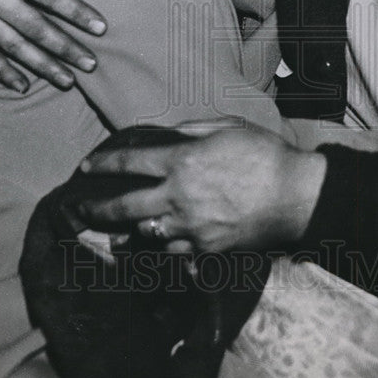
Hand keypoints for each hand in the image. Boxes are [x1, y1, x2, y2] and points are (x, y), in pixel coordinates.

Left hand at [78, 119, 327, 253]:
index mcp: (182, 162)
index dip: (103, 163)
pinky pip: (175, 250)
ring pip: (147, 232)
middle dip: (98, 208)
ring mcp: (191, 227)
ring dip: (133, 229)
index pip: (130, 163)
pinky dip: (166, 245)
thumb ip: (193, 129)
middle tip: (82, 210)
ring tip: (119, 230)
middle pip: (124, 207)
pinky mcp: (206, 248)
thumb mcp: (228, 127)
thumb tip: (170, 134)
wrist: (295, 195)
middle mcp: (179, 197)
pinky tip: (162, 241)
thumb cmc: (265, 154)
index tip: (86, 165)